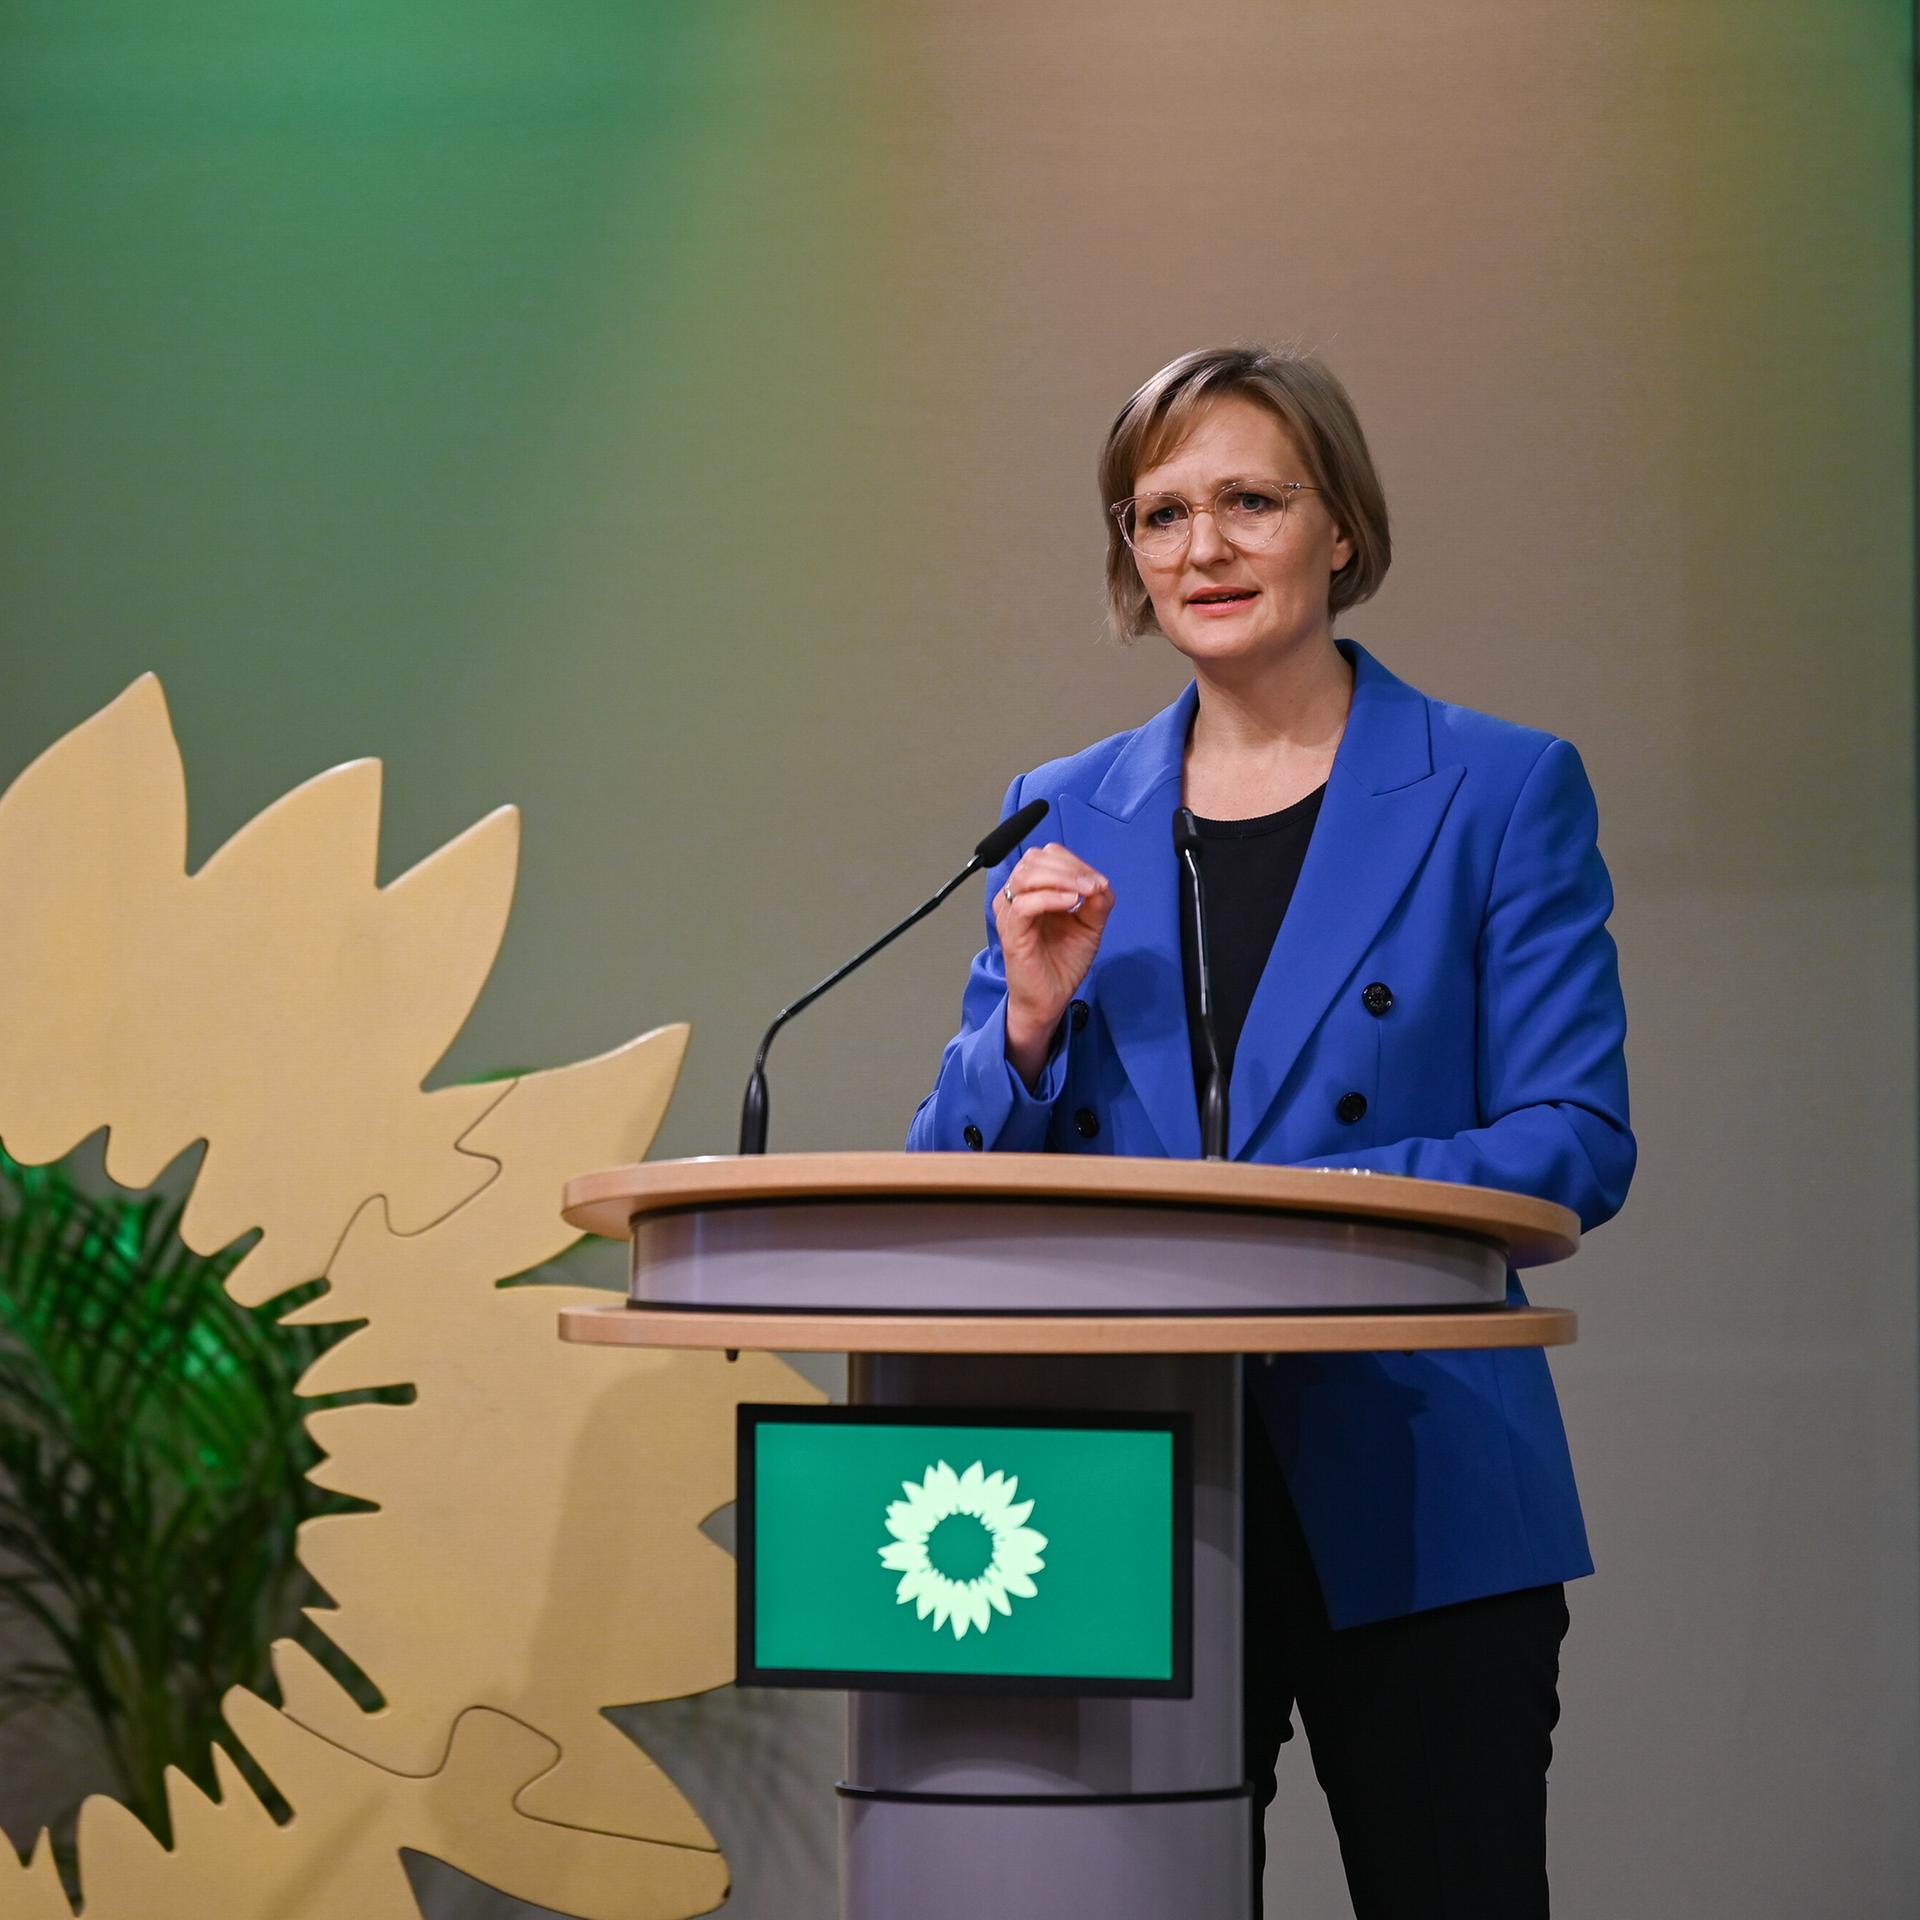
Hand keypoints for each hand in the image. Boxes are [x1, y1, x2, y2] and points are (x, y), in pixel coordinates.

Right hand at [992, 842, 1113, 1086]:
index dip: (1074, 862)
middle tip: (1095, 885)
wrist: (1051, 998)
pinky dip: (1050, 898)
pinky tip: (1071, 904)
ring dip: (1062, 878)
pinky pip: (1025, 904)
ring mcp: (1011, 912)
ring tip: (1085, 892)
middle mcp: (1017, 896)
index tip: (1098, 882)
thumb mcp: (1090, 925)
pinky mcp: (1012, 932)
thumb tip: (1100, 882)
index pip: (1048, 856)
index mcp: (1033, 890)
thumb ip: (1097, 901)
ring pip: (1027, 875)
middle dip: (1070, 867)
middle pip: (1035, 859)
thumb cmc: (1063, 962)